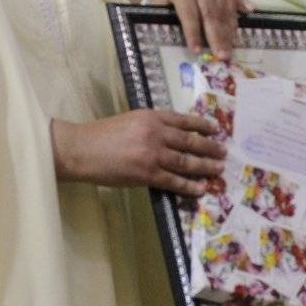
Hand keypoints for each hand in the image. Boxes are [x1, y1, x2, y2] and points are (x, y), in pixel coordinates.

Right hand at [52, 109, 225, 195]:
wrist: (82, 149)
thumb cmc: (102, 135)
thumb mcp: (130, 121)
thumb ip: (151, 125)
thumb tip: (172, 136)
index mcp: (151, 116)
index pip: (184, 120)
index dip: (202, 125)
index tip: (215, 129)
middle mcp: (156, 133)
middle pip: (191, 141)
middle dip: (209, 147)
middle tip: (223, 153)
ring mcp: (153, 154)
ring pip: (187, 161)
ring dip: (205, 166)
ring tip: (218, 170)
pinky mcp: (147, 174)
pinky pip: (174, 180)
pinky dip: (189, 185)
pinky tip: (200, 188)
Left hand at [148, 0, 253, 57]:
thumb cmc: (166, 2)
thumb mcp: (158, 9)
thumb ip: (165, 21)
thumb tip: (174, 43)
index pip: (189, 14)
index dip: (192, 33)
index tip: (196, 51)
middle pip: (210, 15)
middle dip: (216, 38)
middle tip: (221, 56)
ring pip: (224, 11)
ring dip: (229, 32)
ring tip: (230, 50)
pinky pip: (236, 0)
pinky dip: (244, 6)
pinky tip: (251, 12)